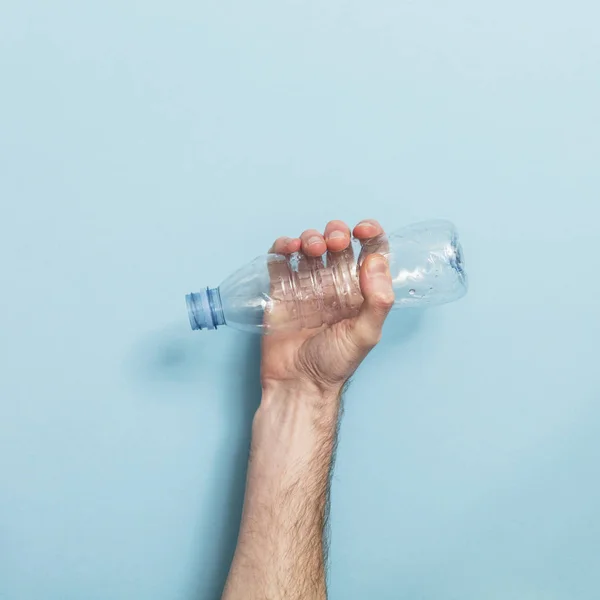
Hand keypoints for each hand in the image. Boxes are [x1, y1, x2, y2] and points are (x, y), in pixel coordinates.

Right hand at [261, 219, 394, 399]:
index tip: (363, 230)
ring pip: (309, 247)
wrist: (297, 383)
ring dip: (310, 237)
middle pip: (338, 244)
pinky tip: (288, 250)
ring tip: (310, 248)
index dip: (370, 235)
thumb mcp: (366, 334)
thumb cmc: (334, 363)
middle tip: (334, 241)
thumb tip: (376, 261)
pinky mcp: (280, 290)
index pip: (370, 253)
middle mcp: (334, 284)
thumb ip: (378, 300)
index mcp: (360, 291)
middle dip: (336, 233)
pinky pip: (280, 260)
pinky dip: (282, 247)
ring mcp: (306, 286)